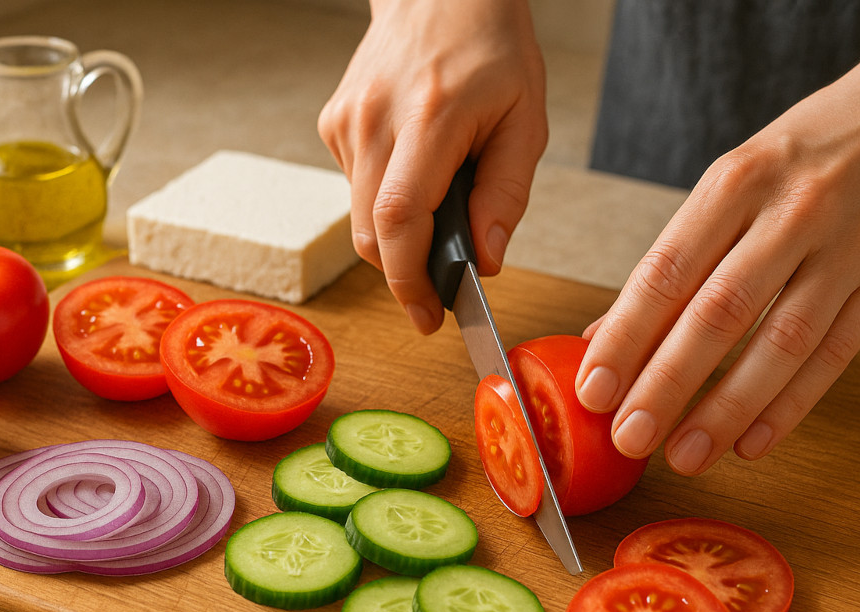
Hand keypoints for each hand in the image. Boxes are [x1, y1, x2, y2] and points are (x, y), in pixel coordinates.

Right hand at [317, 0, 547, 333]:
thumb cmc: (490, 48)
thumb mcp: (525, 120)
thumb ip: (506, 195)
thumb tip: (487, 260)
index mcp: (429, 117)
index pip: (398, 219)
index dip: (410, 280)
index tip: (429, 315)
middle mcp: (374, 120)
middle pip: (370, 233)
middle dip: (404, 274)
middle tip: (439, 291)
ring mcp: (346, 121)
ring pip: (360, 217)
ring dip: (398, 236)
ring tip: (440, 206)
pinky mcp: (334, 124)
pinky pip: (356, 189)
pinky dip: (385, 201)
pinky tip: (415, 170)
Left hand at [575, 0, 859, 475]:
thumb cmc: (805, 153)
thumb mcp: (730, 183)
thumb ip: (671, 261)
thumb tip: (602, 338)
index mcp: (735, 181)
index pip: (666, 271)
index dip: (626, 336)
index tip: (593, 390)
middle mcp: (790, 213)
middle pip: (718, 313)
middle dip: (667, 384)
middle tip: (629, 436)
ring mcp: (846, 248)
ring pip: (780, 343)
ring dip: (726, 409)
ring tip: (685, 455)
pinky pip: (836, 355)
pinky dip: (790, 405)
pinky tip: (751, 442)